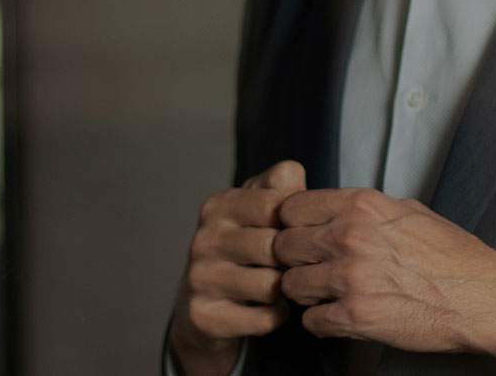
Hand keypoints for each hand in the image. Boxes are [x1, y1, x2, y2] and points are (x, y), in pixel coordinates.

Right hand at [169, 160, 307, 375]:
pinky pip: (265, 318)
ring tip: (282, 286)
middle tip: (292, 266)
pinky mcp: (205, 315)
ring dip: (286, 290)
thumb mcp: (258, 209)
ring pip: (270, 285)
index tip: (294, 234)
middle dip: (291, 260)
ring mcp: (201, 278)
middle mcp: (204, 239)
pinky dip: (278, 315)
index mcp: (218, 207)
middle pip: (274, 247)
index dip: (295, 222)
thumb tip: (293, 176)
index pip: (274, 205)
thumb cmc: (244, 248)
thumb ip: (281, 185)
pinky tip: (272, 308)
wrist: (203, 302)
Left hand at [272, 187, 495, 360]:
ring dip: (304, 292)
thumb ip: (364, 208)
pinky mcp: (355, 317)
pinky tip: (338, 315)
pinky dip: (321, 321)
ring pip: (290, 285)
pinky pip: (310, 321)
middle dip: (293, 259)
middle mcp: (349, 238)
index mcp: (361, 206)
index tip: (300, 234)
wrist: (482, 297)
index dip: (292, 224)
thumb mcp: (408, 210)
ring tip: (325, 293)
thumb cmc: (453, 256)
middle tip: (310, 267)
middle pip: (282, 245)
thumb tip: (334, 209)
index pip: (291, 207)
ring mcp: (349, 279)